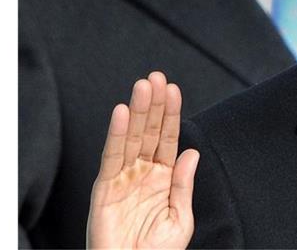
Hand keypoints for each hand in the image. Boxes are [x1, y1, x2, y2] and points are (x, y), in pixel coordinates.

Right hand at [87, 72, 198, 248]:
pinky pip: (112, 157)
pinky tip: (122, 113)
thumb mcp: (180, 219)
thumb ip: (183, 185)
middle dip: (154, 104)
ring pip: (131, 138)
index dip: (171, 114)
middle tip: (157, 77)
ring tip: (143, 86)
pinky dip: (117, 134)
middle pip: (150, 131)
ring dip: (137, 111)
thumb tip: (192, 152)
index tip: (173, 89)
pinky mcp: (104, 189)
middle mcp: (142, 173)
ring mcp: (123, 179)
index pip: (168, 138)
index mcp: (163, 178)